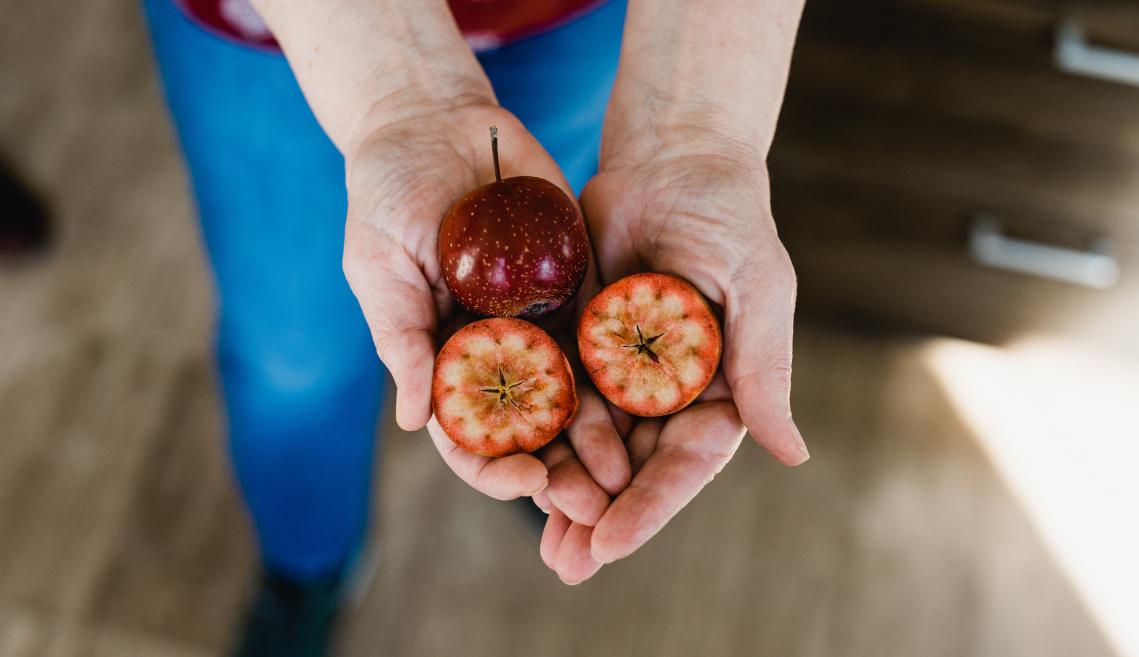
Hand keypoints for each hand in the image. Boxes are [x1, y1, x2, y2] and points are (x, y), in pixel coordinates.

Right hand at [341, 99, 629, 510]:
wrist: (434, 123)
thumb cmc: (387, 196)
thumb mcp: (380, 267)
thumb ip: (399, 339)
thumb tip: (415, 423)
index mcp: (441, 358)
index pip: (468, 433)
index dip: (494, 466)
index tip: (528, 481)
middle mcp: (493, 350)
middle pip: (529, 428)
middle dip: (560, 470)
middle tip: (596, 503)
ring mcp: (537, 320)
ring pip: (572, 392)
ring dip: (600, 437)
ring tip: (632, 470)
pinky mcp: (574, 285)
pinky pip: (601, 332)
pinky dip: (623, 370)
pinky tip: (652, 397)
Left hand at [539, 133, 809, 582]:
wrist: (672, 163)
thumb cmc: (732, 221)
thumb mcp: (760, 292)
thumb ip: (765, 372)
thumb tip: (792, 455)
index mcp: (717, 391)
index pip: (683, 463)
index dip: (649, 506)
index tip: (611, 542)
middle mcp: (665, 392)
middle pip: (630, 468)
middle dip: (598, 516)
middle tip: (565, 565)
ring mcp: (619, 371)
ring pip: (586, 443)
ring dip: (560, 490)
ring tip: (537, 540)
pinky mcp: (578, 342)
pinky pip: (552, 392)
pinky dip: (532, 428)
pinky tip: (504, 462)